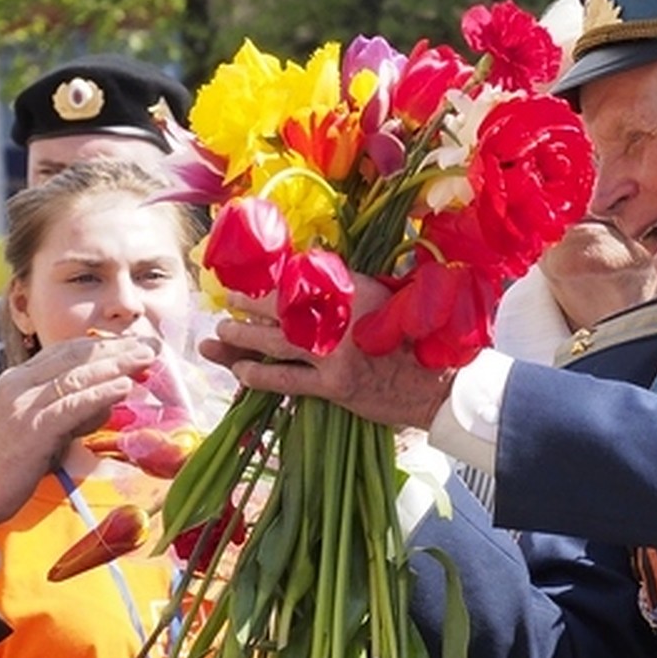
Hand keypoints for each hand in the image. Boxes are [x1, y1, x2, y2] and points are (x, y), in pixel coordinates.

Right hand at [0, 335, 156, 528]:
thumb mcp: (28, 429)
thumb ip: (61, 413)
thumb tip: (100, 405)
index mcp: (15, 381)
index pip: (63, 352)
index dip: (99, 346)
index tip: (127, 344)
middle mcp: (18, 384)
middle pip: (74, 355)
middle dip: (115, 348)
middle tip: (149, 345)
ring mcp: (23, 404)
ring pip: (77, 375)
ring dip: (116, 364)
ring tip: (146, 359)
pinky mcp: (32, 428)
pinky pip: (72, 404)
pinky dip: (101, 393)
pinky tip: (124, 387)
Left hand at [199, 272, 455, 429]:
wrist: (436, 384)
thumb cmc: (411, 337)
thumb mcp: (383, 297)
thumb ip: (347, 287)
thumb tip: (309, 271)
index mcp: (352, 290)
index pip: (301, 279)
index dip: (270, 280)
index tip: (249, 278)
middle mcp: (340, 318)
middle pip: (281, 307)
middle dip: (248, 304)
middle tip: (226, 302)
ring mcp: (335, 354)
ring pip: (276, 341)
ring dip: (244, 337)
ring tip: (221, 334)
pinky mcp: (334, 386)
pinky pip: (287, 379)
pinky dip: (261, 375)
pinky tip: (241, 371)